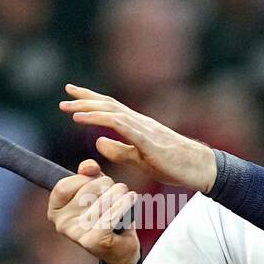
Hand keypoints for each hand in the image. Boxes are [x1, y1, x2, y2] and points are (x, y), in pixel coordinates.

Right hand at [47, 159, 140, 263]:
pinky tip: (131, 199)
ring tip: (125, 197)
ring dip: (120, 193)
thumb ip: (88, 174)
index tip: (96, 181)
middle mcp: (61, 224)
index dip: (83, 179)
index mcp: (56, 211)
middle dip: (107, 184)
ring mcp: (76, 234)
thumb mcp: (95, 189)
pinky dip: (125, 203)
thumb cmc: (107, 215)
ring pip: (103, 199)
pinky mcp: (94, 241)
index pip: (64, 185)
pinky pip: (112, 213)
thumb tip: (89, 166)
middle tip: (116, 191)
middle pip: (87, 189)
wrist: (122, 248)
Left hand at [59, 84, 217, 192]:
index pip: (109, 108)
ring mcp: (144, 128)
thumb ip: (119, 151)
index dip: (90, 101)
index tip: (71, 95)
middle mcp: (139, 121)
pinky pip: (122, 126)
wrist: (199, 167)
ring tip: (70, 109)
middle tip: (63, 97)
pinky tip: (86, 120)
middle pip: (107, 105)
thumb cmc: (173, 164)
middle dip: (84, 100)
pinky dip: (102, 120)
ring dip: (89, 109)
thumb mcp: (139, 159)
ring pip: (112, 112)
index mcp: (136, 126)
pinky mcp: (148, 139)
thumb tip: (98, 142)